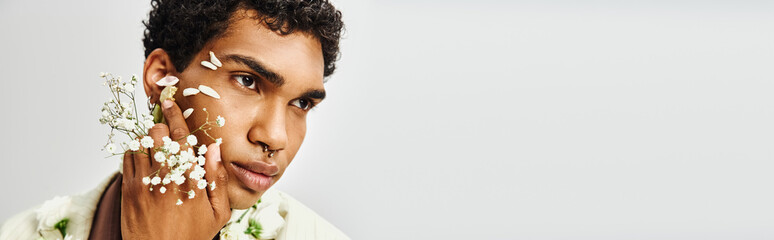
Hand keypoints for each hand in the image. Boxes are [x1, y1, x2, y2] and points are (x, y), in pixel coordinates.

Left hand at [121, 100, 230, 239]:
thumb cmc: (190, 237)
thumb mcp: (218, 214)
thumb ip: (218, 179)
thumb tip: (213, 149)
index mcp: (191, 180)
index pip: (181, 137)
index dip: (175, 115)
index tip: (170, 103)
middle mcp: (166, 177)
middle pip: (157, 134)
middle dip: (161, 127)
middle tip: (165, 129)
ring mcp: (144, 183)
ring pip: (140, 144)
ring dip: (147, 140)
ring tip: (155, 146)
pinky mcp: (128, 190)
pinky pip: (127, 159)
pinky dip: (135, 153)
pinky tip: (145, 160)